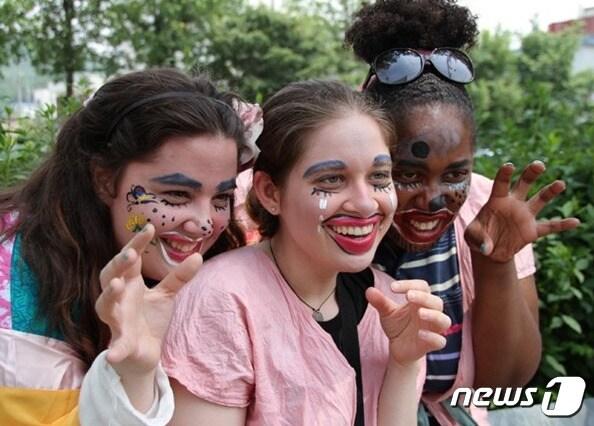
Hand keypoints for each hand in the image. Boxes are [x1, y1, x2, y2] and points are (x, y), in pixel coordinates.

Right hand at [95, 224, 201, 375]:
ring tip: (117, 284)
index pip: (129, 259)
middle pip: (110, 276)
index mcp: (129, 284)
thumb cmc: (149, 319)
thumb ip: (179, 276)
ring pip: (105, 306)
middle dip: (119, 264)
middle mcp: (119, 299)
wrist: (144, 354)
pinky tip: (113, 353)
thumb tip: (198, 255)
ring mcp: (117, 321)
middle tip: (131, 254)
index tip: (149, 227)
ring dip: (109, 295)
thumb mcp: (166, 295)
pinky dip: (115, 349)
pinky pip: (116, 346)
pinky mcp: (121, 344)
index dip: (136, 243)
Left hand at [366, 280, 450, 365]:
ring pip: (444, 320)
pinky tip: (420, 334)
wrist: (398, 348)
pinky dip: (432, 337)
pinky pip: (440, 341)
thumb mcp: (387, 313)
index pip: (422, 287)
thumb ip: (380, 302)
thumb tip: (369, 290)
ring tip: (420, 313)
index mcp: (420, 301)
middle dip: (424, 297)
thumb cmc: (397, 326)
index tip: (392, 287)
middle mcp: (430, 313)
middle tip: (409, 296)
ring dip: (434, 315)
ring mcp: (433, 329)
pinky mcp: (432, 344)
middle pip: (436, 302)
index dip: (409, 284)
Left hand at [465, 161, 579, 262]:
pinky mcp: (532, 230)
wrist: (490, 250)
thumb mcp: (471, 236)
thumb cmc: (478, 237)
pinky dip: (562, 225)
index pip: (501, 184)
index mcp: (496, 201)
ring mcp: (525, 215)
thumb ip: (477, 238)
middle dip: (531, 174)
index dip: (505, 174)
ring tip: (560, 184)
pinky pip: (550, 227)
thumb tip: (486, 248)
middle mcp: (513, 204)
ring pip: (540, 200)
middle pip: (524, 185)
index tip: (510, 166)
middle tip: (539, 165)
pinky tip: (575, 222)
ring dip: (550, 192)